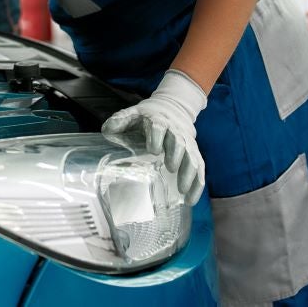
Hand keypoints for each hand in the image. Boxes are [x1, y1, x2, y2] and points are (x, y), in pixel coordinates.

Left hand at [102, 69, 207, 203]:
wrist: (171, 109)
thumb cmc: (147, 117)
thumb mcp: (132, 114)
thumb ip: (120, 121)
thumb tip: (107, 130)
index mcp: (158, 121)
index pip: (159, 127)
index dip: (157, 137)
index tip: (153, 150)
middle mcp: (175, 131)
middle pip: (178, 142)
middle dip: (176, 155)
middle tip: (171, 168)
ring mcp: (186, 142)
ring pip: (192, 157)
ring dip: (189, 173)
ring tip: (182, 191)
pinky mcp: (193, 152)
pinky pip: (199, 167)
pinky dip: (198, 183)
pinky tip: (192, 199)